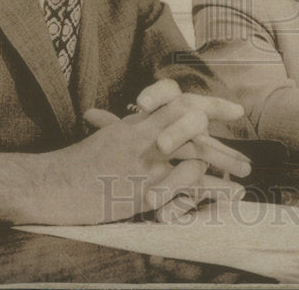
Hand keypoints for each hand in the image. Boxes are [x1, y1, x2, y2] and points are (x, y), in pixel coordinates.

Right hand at [79, 79, 251, 222]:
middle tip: (247, 163)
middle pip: (194, 128)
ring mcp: (142, 165)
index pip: (181, 102)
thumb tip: (152, 118)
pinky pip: (176, 187)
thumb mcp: (109, 135)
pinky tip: (214, 195)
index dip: (212, 105)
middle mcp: (144, 139)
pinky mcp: (136, 192)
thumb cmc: (77, 162)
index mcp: (138, 124)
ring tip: (242, 185)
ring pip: (192, 158)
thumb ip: (135, 126)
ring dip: (221, 173)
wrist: (51, 183)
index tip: (236, 111)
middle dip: (224, 146)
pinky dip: (197, 189)